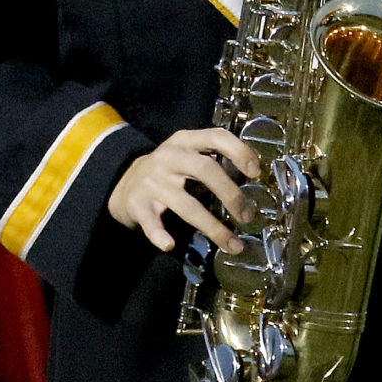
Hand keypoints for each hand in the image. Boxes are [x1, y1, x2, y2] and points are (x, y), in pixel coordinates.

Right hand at [107, 128, 259, 254]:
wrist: (125, 183)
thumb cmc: (170, 170)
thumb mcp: (188, 154)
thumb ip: (214, 159)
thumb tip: (256, 174)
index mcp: (184, 141)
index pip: (216, 136)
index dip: (239, 151)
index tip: (256, 172)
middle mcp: (169, 157)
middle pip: (204, 169)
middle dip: (230, 194)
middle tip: (247, 216)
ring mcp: (152, 181)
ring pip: (186, 204)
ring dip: (213, 227)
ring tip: (234, 245)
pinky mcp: (138, 204)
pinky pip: (151, 222)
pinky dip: (159, 234)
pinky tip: (169, 244)